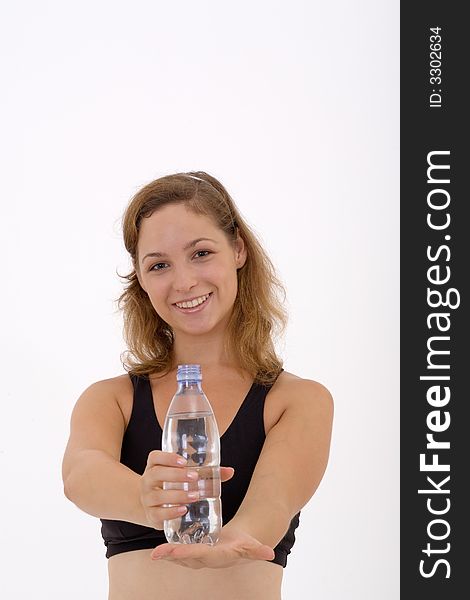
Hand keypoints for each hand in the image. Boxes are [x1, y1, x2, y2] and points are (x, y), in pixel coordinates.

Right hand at [140, 450, 233, 529]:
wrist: (151, 506)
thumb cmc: (172, 485)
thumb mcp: (183, 475)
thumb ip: (206, 473)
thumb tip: (230, 471)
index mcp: (155, 466)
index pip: (155, 457)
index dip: (167, 457)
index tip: (183, 460)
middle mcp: (147, 480)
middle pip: (156, 474)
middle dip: (176, 475)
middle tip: (194, 477)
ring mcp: (147, 498)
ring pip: (157, 495)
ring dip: (177, 495)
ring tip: (194, 496)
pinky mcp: (150, 515)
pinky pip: (157, 514)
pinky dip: (170, 512)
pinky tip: (183, 510)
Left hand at [150, 524, 274, 568]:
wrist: (237, 545)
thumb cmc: (243, 542)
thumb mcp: (251, 545)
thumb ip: (258, 550)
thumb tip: (270, 553)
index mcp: (217, 557)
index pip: (202, 554)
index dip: (189, 552)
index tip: (177, 550)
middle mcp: (206, 560)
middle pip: (187, 558)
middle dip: (173, 555)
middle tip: (158, 553)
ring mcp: (199, 559)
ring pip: (181, 557)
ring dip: (167, 555)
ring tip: (155, 553)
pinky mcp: (194, 553)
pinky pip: (180, 553)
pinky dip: (169, 552)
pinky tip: (158, 550)